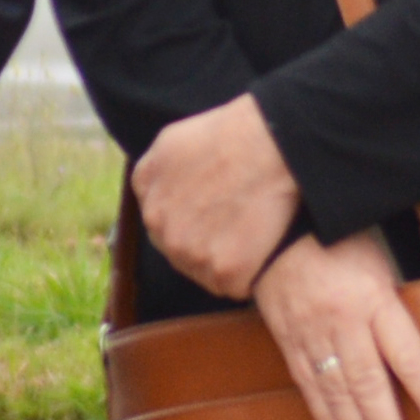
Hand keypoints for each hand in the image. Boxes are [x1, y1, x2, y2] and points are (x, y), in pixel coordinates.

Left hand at [136, 90, 302, 299]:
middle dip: (204, 242)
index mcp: (146, 187)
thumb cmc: (234, 133)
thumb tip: (153, 190)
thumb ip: (155, 169)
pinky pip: (233, 286)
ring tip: (253, 233)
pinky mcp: (222, 271)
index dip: (191, 217)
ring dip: (225, 262)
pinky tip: (263, 249)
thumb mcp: (173, 138)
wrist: (274, 143)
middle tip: (238, 223)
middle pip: (179, 249)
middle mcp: (158, 223)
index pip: (161, 217)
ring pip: (203, 271)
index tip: (215, 209)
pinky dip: (249, 275)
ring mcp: (187, 250)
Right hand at [252, 227, 419, 419]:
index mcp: (374, 299)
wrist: (275, 230)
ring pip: (338, 397)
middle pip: (369, 388)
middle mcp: (342, 323)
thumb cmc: (342, 241)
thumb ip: (407, 303)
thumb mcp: (384, 260)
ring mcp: (311, 337)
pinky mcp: (289, 345)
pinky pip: (311, 390)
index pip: (410, 359)